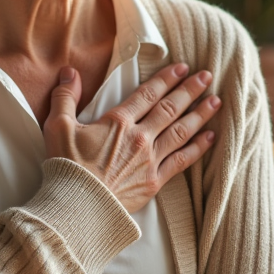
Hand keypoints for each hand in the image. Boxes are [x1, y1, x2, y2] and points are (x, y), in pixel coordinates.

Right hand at [43, 63, 220, 213]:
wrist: (78, 207)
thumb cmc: (67, 167)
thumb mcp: (58, 126)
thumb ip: (65, 96)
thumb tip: (70, 71)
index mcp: (118, 122)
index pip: (148, 94)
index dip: (166, 78)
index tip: (182, 67)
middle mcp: (139, 138)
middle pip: (170, 109)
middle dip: (190, 90)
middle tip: (207, 76)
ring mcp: (149, 160)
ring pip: (181, 132)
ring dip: (200, 114)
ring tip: (215, 101)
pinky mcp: (154, 182)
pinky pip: (182, 161)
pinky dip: (198, 148)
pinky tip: (210, 137)